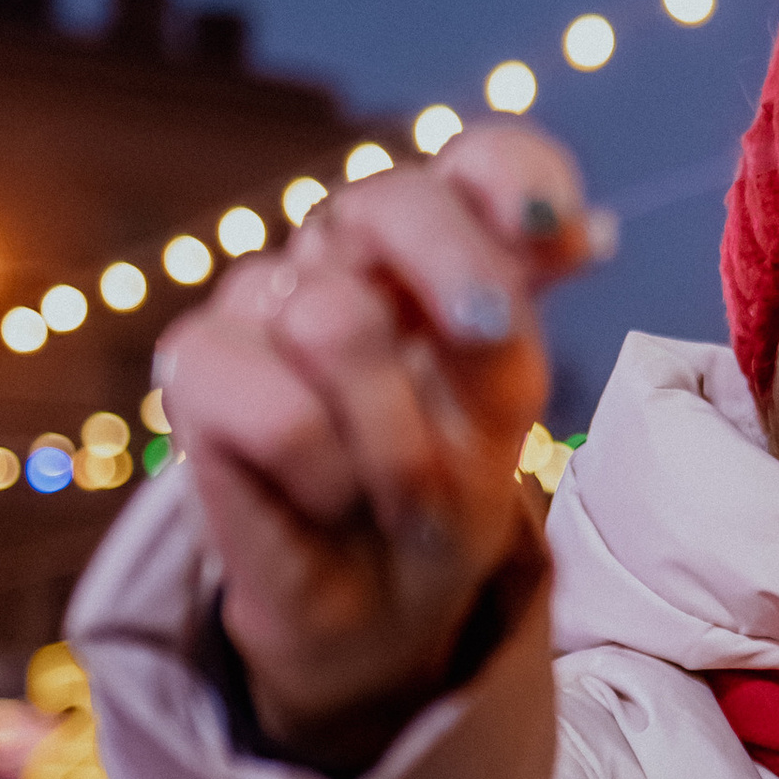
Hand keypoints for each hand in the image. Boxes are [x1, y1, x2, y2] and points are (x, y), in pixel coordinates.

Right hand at [157, 121, 601, 762]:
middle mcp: (345, 253)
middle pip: (394, 199)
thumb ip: (515, 318)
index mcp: (435, 250)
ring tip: (392, 491)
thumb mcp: (501, 417)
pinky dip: (325, 477)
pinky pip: (280, 412)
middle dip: (458, 276)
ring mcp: (261, 297)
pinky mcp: (195, 363)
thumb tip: (584, 234)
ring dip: (392, 440)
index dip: (514, 178)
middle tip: (486, 342)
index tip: (556, 237)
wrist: (371, 614)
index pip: (477, 164)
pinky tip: (322, 498)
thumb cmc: (441, 502)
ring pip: (336, 321)